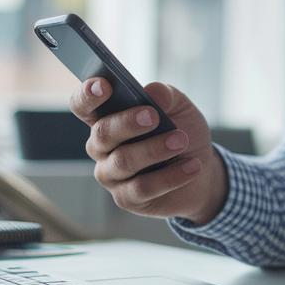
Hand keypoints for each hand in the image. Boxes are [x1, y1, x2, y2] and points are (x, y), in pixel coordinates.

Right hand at [69, 79, 227, 224]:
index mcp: (106, 117)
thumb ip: (166, 95)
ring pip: (123, 161)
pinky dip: (171, 176)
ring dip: (154, 149)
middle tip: (153, 116)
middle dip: (127, 123)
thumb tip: (152, 93)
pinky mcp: (126, 198)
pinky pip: (143, 187)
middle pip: (102, 134)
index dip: (88, 95)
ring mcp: (110, 175)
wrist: (202, 170)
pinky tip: (191, 166)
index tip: (104, 85)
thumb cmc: (182, 132)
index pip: (83, 105)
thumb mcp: (180, 107)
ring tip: (181, 140)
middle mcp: (101, 147)